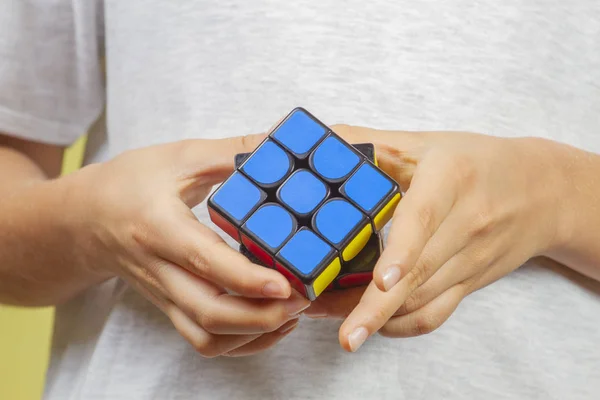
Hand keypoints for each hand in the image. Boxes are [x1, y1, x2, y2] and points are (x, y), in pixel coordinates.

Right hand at [60, 135, 309, 356]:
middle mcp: (159, 269)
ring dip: (254, 334)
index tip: (286, 283)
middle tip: (303, 297)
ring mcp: (164, 294)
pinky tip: (269, 324)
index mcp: (158, 226)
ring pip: (206, 337)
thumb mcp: (179, 157)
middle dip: (262, 315)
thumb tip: (282, 143)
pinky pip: (202, 341)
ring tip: (292, 312)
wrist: (83, 219)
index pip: (203, 260)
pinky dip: (240, 343)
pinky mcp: (170, 306)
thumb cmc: (129, 183)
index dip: (246, 278)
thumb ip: (232, 152)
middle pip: (209, 312)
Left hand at [316, 126, 568, 350]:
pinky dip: (400, 326)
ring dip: (375, 318)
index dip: (402, 252)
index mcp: (450, 179)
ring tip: (332, 323)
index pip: (425, 219)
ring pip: (421, 301)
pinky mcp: (470, 284)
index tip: (380, 280)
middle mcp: (466, 224)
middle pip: (418, 275)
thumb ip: (370, 142)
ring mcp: (471, 260)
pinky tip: (371, 325)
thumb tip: (320, 141)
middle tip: (335, 330)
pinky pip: (435, 315)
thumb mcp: (425, 143)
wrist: (541, 192)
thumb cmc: (474, 162)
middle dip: (372, 307)